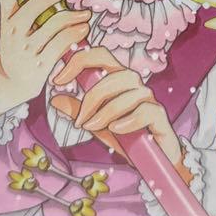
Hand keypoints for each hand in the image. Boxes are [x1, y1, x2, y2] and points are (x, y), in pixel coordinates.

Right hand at [0, 0, 90, 118]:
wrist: (9, 83)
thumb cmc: (18, 46)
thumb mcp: (16, 23)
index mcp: (7, 19)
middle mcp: (13, 32)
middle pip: (39, 2)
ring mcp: (25, 50)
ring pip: (56, 23)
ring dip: (75, 16)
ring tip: (85, 15)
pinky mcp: (38, 66)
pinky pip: (62, 43)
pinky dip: (75, 33)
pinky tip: (83, 29)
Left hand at [50, 46, 183, 170]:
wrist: (153, 160)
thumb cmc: (125, 138)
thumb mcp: (97, 126)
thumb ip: (79, 112)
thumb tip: (55, 98)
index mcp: (117, 79)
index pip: (100, 55)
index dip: (78, 60)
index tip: (57, 79)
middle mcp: (134, 83)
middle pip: (112, 76)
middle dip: (90, 98)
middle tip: (79, 122)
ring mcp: (148, 97)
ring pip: (126, 94)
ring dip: (105, 113)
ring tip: (93, 129)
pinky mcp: (159, 115)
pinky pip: (144, 110)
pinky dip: (127, 120)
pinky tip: (116, 130)